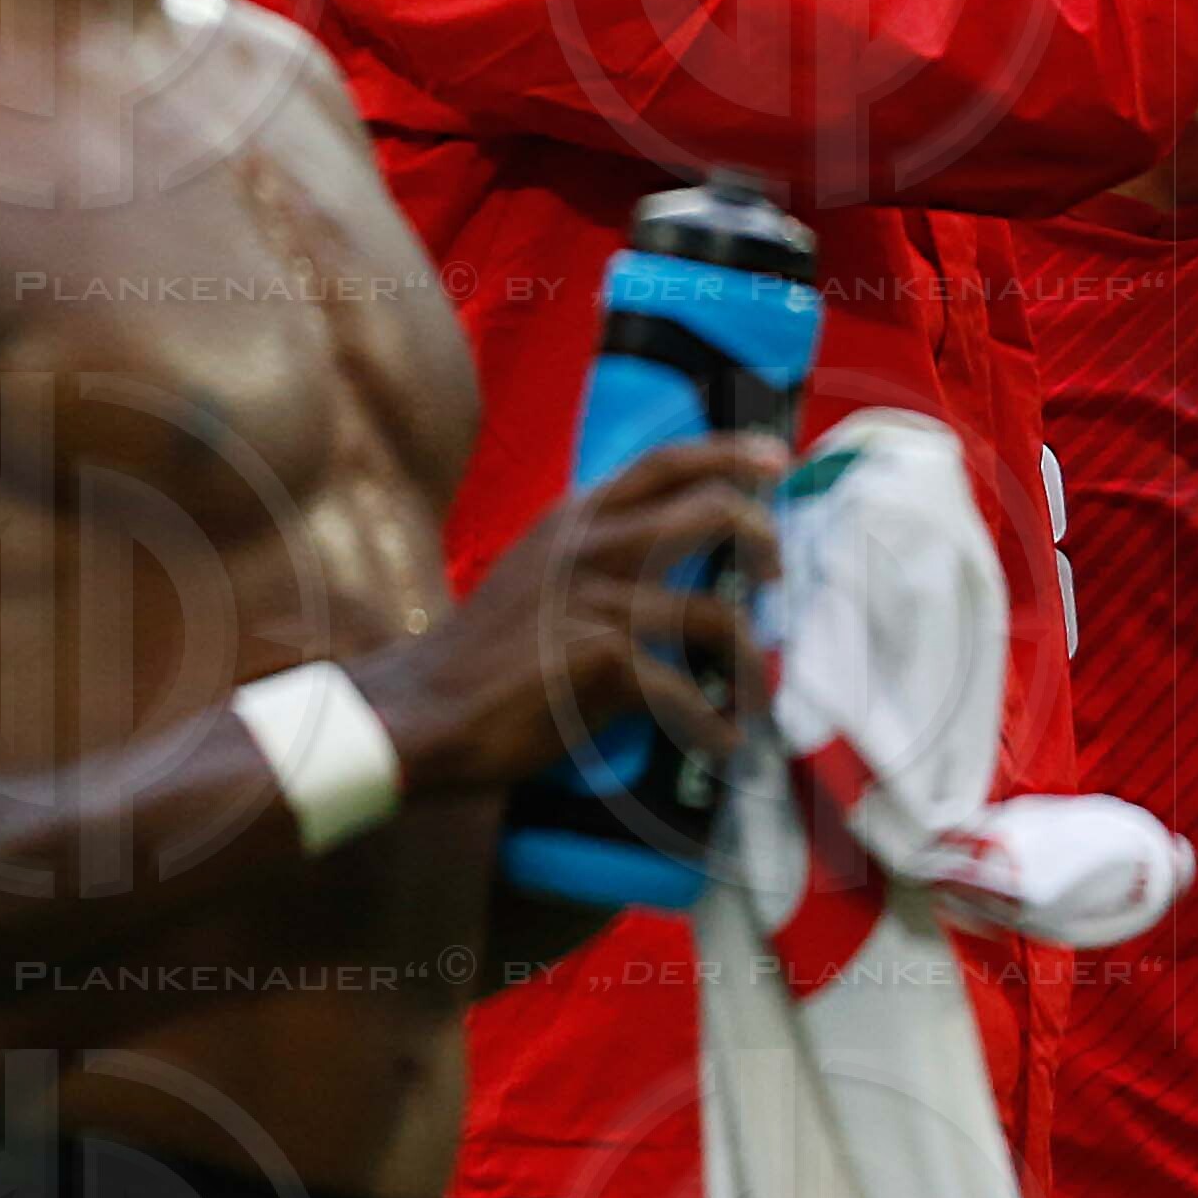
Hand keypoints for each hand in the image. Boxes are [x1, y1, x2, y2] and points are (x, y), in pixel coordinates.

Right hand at [358, 429, 786, 797]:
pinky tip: (720, 742)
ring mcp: (595, 600)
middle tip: (776, 576)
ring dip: (751, 659)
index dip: (726, 455)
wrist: (422, 709)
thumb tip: (672, 581)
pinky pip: (686, 691)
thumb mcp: (533, 579)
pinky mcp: (602, 659)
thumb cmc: (481, 656)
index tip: (773, 460)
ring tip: (756, 690)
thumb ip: (592, 562)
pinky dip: (712, 723)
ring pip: (715, 615)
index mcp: (569, 521)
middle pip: (708, 512)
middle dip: (762, 540)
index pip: (662, 465)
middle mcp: (585, 547)